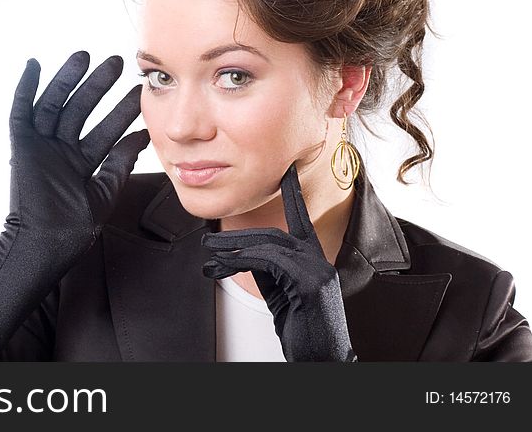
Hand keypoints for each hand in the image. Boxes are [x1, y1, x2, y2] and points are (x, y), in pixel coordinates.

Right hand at [9, 50, 150, 262]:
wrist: (45, 245)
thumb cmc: (72, 229)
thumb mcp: (104, 192)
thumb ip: (120, 164)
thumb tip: (141, 138)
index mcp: (79, 162)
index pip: (104, 129)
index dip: (120, 111)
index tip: (138, 91)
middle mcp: (60, 150)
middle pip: (80, 109)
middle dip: (98, 86)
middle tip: (116, 63)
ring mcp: (40, 146)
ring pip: (56, 104)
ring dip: (68, 79)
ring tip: (85, 56)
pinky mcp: (22, 146)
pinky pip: (21, 111)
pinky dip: (26, 88)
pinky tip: (35, 65)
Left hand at [201, 162, 356, 361]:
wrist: (323, 360)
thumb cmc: (303, 328)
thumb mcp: (280, 291)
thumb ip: (267, 267)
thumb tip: (240, 253)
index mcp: (315, 258)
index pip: (302, 217)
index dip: (293, 193)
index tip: (288, 171)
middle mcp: (319, 259)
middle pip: (273, 234)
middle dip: (237, 238)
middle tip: (208, 243)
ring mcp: (318, 271)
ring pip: (268, 245)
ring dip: (233, 250)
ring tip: (209, 256)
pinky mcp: (310, 284)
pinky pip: (269, 261)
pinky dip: (243, 261)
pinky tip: (224, 267)